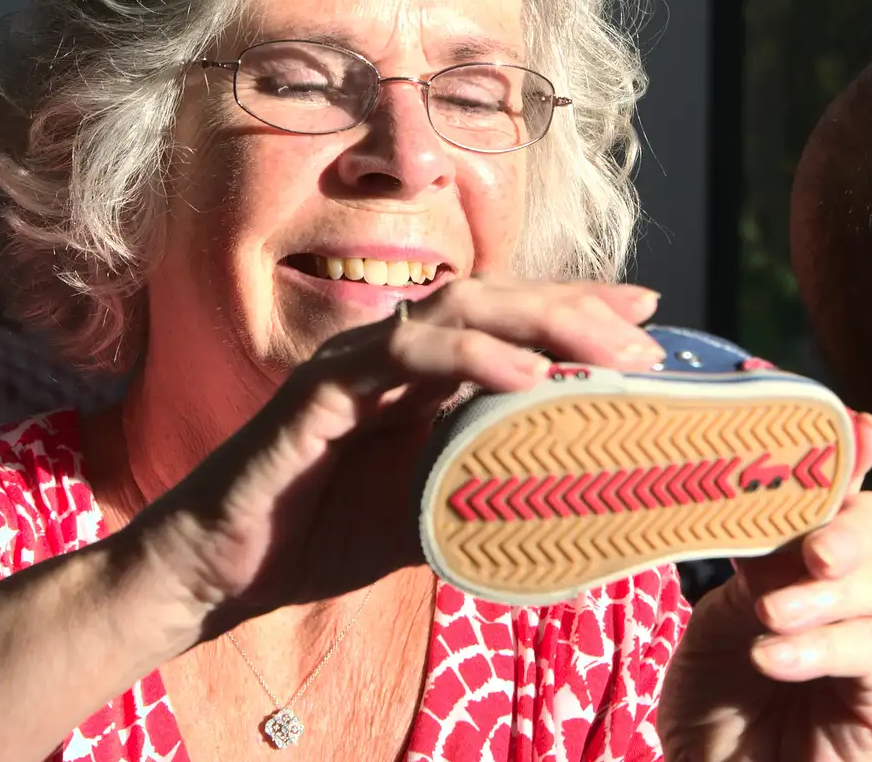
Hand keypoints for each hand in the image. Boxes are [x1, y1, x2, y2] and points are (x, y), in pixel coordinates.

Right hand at [123, 276, 666, 644]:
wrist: (221, 571)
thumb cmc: (319, 538)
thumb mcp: (429, 513)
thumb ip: (488, 488)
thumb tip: (576, 502)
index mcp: (419, 376)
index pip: (508, 321)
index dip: (577, 307)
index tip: (651, 313)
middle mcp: (391, 354)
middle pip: (496, 299)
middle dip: (577, 309)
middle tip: (648, 337)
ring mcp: (355, 363)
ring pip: (457, 309)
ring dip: (539, 322)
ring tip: (606, 352)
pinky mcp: (320, 390)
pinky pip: (403, 355)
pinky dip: (468, 356)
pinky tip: (523, 374)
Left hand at [658, 414, 871, 761]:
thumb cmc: (709, 693)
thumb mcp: (717, 609)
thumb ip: (750, 553)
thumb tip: (755, 485)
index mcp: (806, 554)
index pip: (840, 492)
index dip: (852, 456)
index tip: (858, 427)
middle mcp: (848, 589)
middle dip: (852, 525)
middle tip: (811, 548)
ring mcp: (871, 642)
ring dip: (830, 593)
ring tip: (769, 613)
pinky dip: (823, 648)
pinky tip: (771, 654)